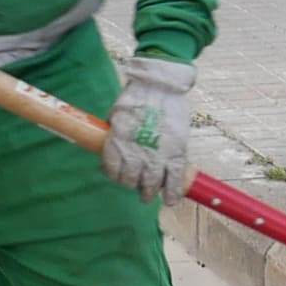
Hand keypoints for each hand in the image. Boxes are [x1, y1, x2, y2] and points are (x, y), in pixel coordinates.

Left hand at [100, 53, 196, 201]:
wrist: (161, 85)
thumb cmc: (135, 97)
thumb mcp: (116, 116)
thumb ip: (114, 136)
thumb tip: (108, 151)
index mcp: (117, 143)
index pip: (112, 171)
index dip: (114, 175)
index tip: (118, 174)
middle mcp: (135, 153)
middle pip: (130, 181)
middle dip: (132, 184)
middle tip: (136, 183)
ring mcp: (157, 155)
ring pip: (151, 185)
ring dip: (149, 192)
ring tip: (149, 194)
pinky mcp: (177, 153)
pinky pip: (175, 180)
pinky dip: (172, 193)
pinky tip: (170, 200)